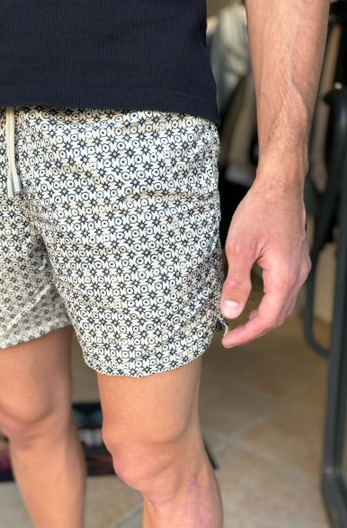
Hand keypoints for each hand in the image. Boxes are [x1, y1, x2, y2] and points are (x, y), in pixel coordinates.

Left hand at [220, 178, 310, 347]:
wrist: (279, 187)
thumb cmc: (260, 211)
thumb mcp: (239, 247)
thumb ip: (236, 282)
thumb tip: (230, 312)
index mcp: (284, 276)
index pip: (268, 319)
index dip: (247, 334)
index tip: (227, 341)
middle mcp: (297, 275)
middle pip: (278, 316)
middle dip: (254, 329)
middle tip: (231, 336)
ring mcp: (299, 268)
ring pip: (283, 305)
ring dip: (263, 318)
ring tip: (241, 323)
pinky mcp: (295, 261)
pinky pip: (285, 292)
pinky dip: (270, 303)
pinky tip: (255, 301)